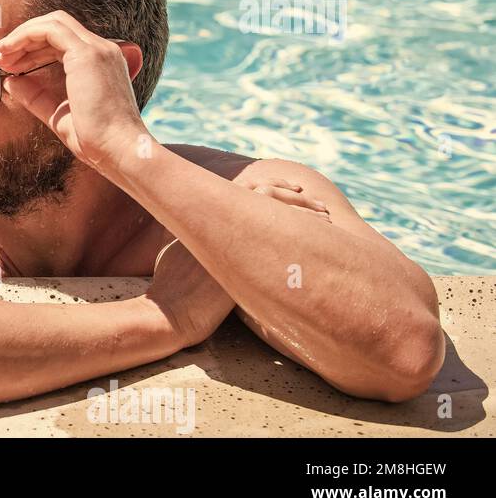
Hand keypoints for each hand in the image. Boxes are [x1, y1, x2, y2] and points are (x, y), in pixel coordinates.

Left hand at [0, 9, 146, 175]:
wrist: (117, 150)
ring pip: (53, 23)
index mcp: (100, 63)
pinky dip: (26, 35)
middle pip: (57, 27)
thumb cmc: (95, 141)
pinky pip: (50, 30)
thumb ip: (36, 97)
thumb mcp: (58, 114)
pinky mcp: (87, 53)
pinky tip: (10, 51)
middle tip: (1, 59)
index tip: (10, 66)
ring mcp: (96, 49)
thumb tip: (12, 82)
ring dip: (23, 36)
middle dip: (25, 40)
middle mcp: (102, 50)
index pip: (62, 41)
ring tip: (1, 55)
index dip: (33, 49)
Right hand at [146, 179, 330, 347]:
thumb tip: (202, 233)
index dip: (272, 184)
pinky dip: (308, 232)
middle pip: (266, 193)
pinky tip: (326, 239)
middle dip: (295, 196)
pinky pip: (286, 237)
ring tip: (327, 217)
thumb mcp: (177, 251)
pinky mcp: (251, 259)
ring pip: (280, 212)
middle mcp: (222, 218)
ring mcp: (237, 237)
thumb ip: (194, 235)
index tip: (293, 189)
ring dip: (307, 211)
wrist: (170, 313)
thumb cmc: (171, 287)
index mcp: (206, 212)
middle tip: (319, 203)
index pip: (245, 185)